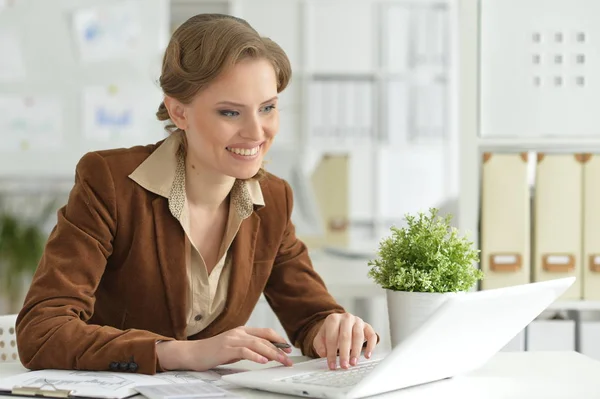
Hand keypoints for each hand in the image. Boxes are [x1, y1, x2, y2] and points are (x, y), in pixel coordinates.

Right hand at [156, 327, 292, 370]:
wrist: (192, 353)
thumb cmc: (213, 352)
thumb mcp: (234, 348)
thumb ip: (249, 349)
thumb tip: (266, 354)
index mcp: (242, 330)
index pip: (265, 332)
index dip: (279, 339)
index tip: (288, 349)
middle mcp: (238, 332)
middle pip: (264, 338)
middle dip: (279, 349)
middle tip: (288, 359)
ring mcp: (232, 339)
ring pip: (257, 343)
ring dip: (271, 353)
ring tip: (281, 360)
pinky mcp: (225, 348)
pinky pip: (244, 350)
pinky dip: (255, 356)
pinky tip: (263, 361)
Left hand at [313, 313, 377, 369]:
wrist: (341, 324)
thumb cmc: (331, 332)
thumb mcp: (321, 337)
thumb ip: (319, 345)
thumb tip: (323, 353)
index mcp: (333, 319)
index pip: (332, 337)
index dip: (331, 353)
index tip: (332, 365)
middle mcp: (346, 318)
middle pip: (346, 336)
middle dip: (345, 353)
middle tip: (344, 365)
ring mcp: (358, 321)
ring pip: (358, 336)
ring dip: (356, 351)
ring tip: (353, 363)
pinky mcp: (367, 326)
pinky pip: (372, 335)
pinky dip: (371, 346)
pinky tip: (367, 356)